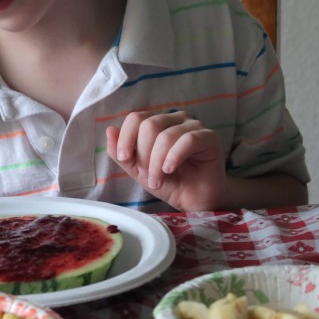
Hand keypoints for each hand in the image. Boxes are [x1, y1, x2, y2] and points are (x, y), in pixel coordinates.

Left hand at [106, 111, 227, 210]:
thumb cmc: (170, 182)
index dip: (126, 138)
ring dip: (157, 163)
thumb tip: (109, 130)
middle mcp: (175, 119)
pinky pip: (187, 140)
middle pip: (149, 125)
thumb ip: (123, 153)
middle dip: (143, 155)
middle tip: (148, 176)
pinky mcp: (209, 137)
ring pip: (166, 136)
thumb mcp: (138, 170)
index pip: (136, 118)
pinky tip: (170, 170)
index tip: (124, 158)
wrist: (194, 201)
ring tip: (157, 181)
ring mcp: (193, 126)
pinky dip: (173, 157)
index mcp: (157, 122)